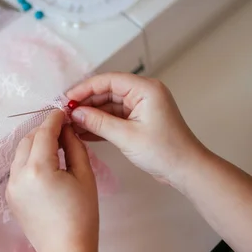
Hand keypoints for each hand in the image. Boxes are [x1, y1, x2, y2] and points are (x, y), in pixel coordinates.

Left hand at [6, 110, 98, 251]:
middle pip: (28, 140)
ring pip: (20, 153)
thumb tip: (67, 130)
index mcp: (38, 168)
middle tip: (62, 129)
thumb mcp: (84, 176)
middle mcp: (18, 174)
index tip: (63, 112)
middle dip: (43, 130)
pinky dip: (30, 159)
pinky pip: (18, 168)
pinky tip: (46, 165)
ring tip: (55, 145)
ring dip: (35, 144)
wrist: (65, 250)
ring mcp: (11, 186)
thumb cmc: (81, 215)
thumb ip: (74, 147)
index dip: (53, 119)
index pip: (43, 133)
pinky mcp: (11, 196)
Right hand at [67, 72, 209, 187]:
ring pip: (108, 105)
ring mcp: (140, 107)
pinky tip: (82, 132)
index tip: (66, 99)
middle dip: (85, 102)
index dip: (85, 88)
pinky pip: (114, 117)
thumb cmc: (164, 151)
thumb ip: (98, 122)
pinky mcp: (138, 120)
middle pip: (106, 91)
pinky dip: (100, 124)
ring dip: (90, 115)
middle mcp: (143, 93)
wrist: (186, 170)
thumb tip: (74, 113)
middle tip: (64, 113)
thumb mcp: (127, 136)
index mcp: (145, 89)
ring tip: (70, 124)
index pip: (108, 80)